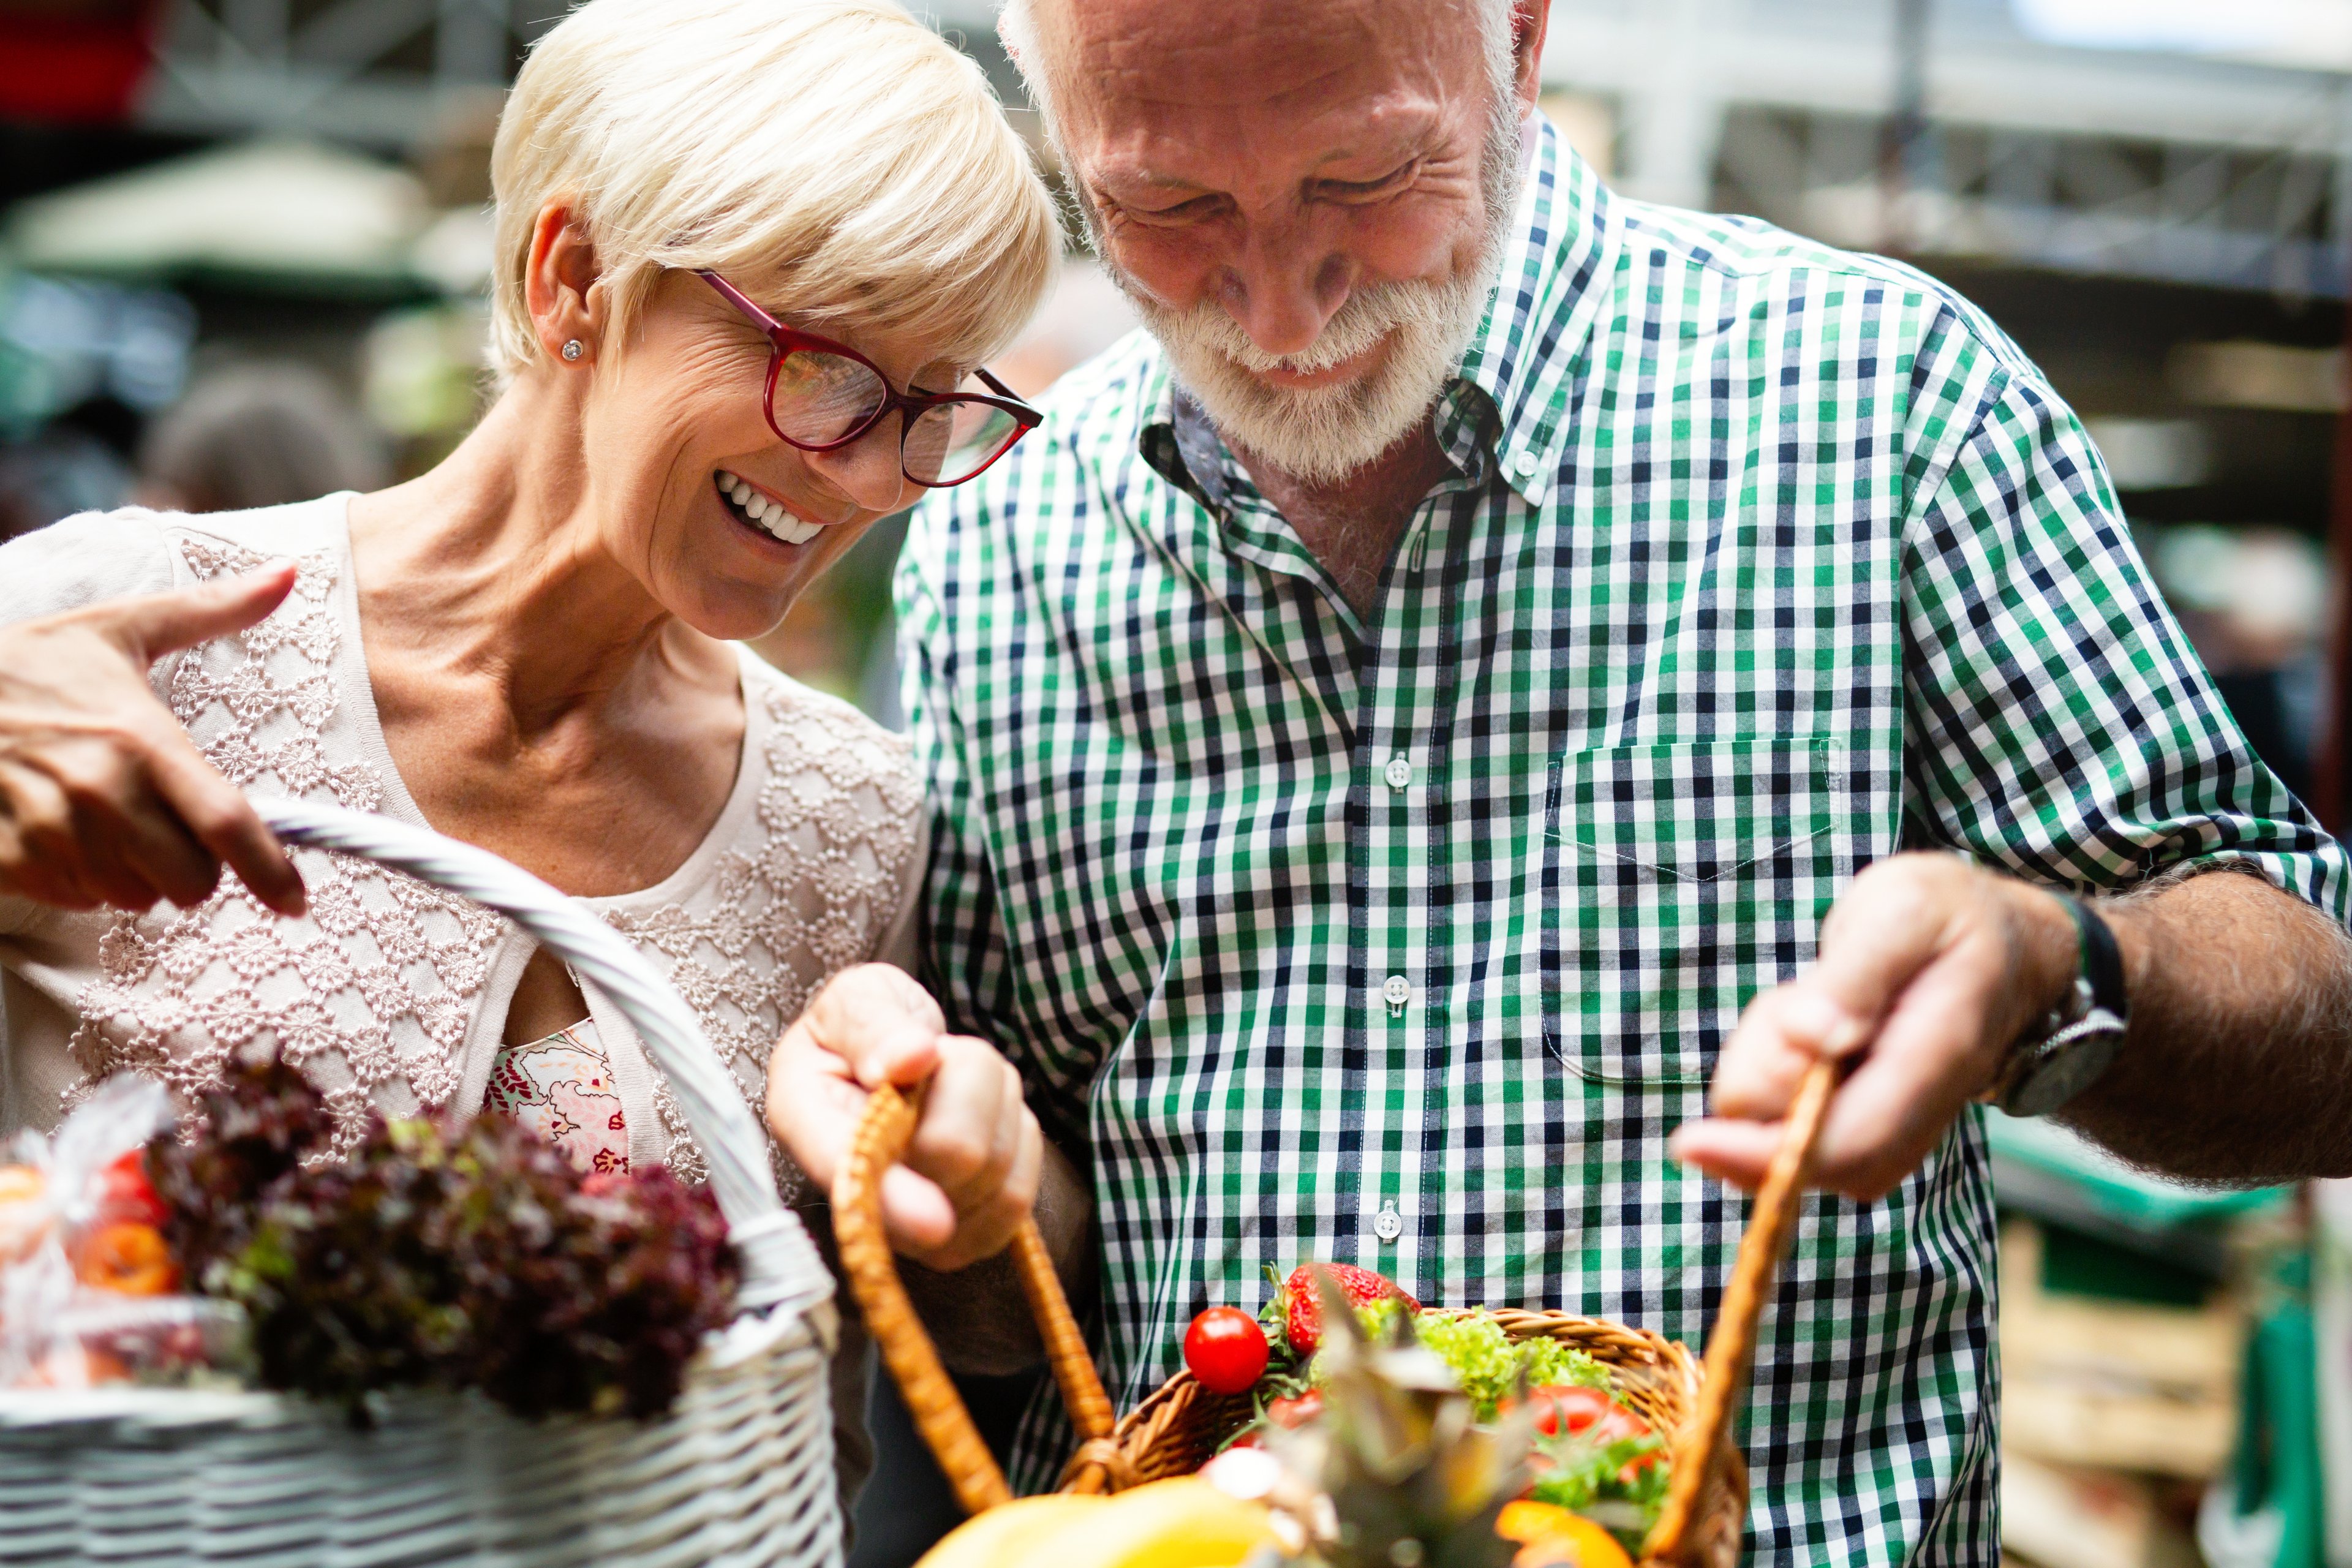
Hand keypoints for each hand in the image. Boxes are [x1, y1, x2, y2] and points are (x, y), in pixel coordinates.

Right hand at [0, 565, 305, 916]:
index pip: (227, 824)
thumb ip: (211, 609)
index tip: (295, 902)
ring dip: (137, 875)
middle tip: (172, 830)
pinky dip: (83, 879)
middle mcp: (100, 792)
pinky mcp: (9, 860)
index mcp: (141, 740)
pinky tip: (66, 834)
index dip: (270, 873)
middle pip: (190, 881)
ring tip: (110, 822)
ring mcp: (51, 832)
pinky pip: (77, 899)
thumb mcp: (121, 628)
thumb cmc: (32, 664)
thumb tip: (289, 572)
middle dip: (195, 868)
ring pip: (134, 897)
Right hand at [766, 963, 1041, 1271]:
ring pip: (996, 1166)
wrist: (893, 1055)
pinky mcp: (960, 1235)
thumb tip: (913, 1057)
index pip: (850, 1171)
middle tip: (934, 1063)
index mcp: (805, 1116)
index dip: (895, 1199)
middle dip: (966, 1089)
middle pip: (955, 1154)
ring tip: (950, 1087)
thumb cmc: (866, 1025)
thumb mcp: (858, 998)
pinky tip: (979, 1120)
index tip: (935, 1222)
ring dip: (994, 1107)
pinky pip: (1020, 1192)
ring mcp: (908, 1224)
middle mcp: (853, 1186)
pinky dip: (1015, 1140)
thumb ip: (876, 1026)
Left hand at [1671, 852, 2077, 1199]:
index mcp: (1937, 1058)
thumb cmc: (1949, 918)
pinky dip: (1773, 1073)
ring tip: (1808, 1000)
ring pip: (1789, 1137)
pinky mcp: (1866, 1122)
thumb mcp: (1905, 909)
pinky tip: (1806, 1021)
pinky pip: (1792, 1120)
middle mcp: (1918, 1112)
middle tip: (1789, 1004)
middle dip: (1758, 1089)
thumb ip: (1858, 972)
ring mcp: (1894, 1125)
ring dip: (1766, 1071)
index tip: (1692, 1140)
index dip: (1769, 1155)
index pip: (1853, 1142)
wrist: (2005, 945)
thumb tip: (1814, 1038)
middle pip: (1807, 1155)